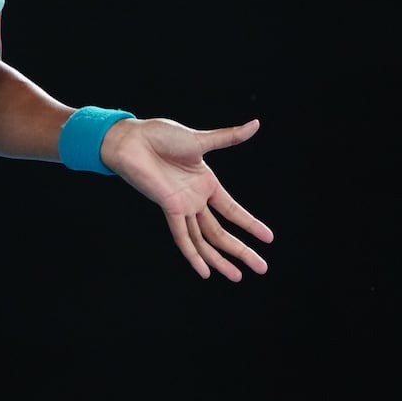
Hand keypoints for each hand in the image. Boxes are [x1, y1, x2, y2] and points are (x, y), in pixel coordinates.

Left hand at [100, 117, 272, 280]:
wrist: (132, 139)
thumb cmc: (161, 135)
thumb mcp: (201, 140)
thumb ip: (229, 137)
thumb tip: (256, 124)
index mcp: (206, 183)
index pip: (232, 210)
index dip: (250, 224)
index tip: (269, 238)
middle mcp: (195, 198)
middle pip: (221, 232)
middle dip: (241, 250)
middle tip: (263, 268)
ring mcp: (182, 206)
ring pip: (204, 239)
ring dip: (221, 259)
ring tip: (238, 277)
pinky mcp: (168, 207)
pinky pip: (182, 236)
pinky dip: (193, 254)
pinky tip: (205, 272)